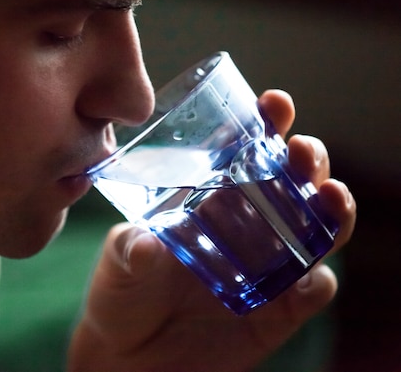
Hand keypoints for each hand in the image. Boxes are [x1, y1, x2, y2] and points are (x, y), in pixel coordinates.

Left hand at [68, 90, 355, 371]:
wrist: (130, 356)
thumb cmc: (122, 294)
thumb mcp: (118, 263)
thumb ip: (128, 251)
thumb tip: (144, 245)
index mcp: (211, 198)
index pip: (247, 150)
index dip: (266, 123)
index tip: (272, 104)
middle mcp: (246, 224)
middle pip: (292, 180)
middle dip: (307, 156)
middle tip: (301, 148)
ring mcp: (265, 265)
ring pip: (316, 228)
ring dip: (332, 208)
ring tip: (327, 194)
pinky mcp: (276, 311)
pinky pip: (309, 291)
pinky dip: (317, 282)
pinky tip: (310, 278)